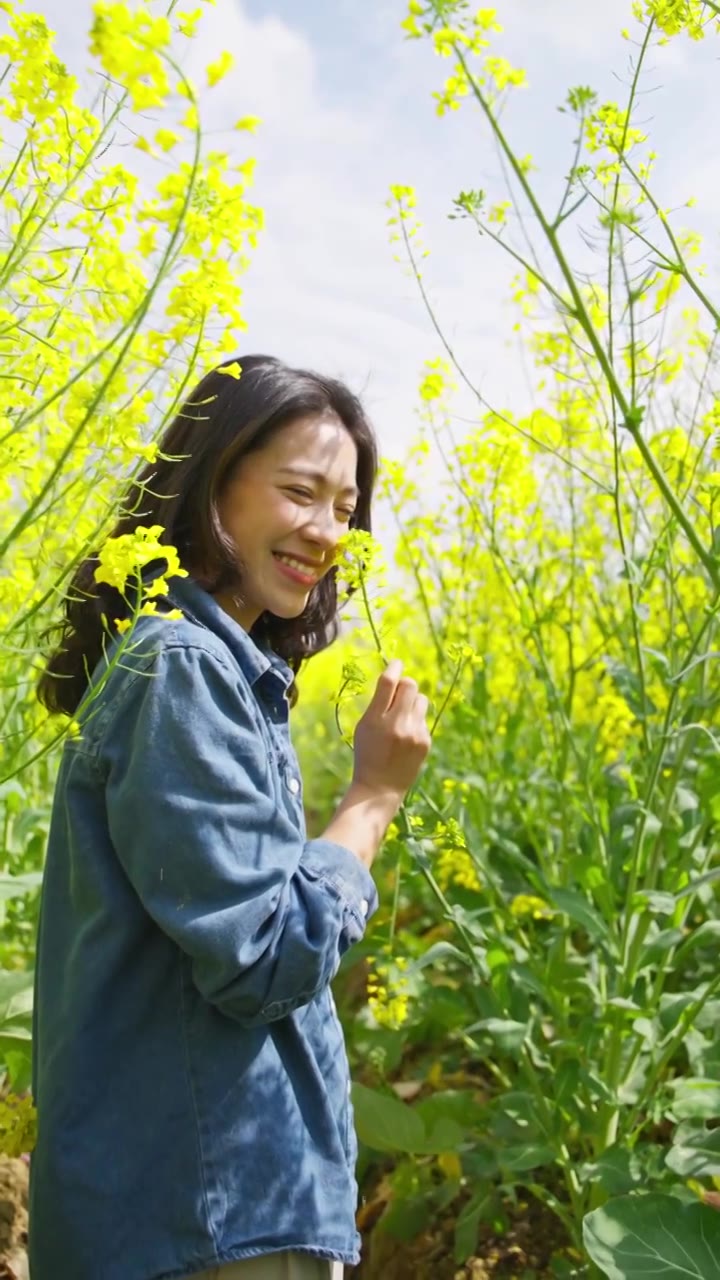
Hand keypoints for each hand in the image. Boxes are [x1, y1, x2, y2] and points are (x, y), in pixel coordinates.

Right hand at [351, 659, 431, 803]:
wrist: (380, 788)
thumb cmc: (367, 753)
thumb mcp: (364, 727)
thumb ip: (378, 704)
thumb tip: (395, 679)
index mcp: (375, 719)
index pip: (388, 682)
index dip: (394, 668)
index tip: (396, 663)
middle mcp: (397, 724)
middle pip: (410, 685)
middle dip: (405, 685)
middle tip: (398, 694)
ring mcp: (414, 733)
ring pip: (421, 699)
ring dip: (412, 701)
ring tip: (402, 716)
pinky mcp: (426, 742)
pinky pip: (424, 718)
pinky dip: (416, 721)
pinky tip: (406, 736)